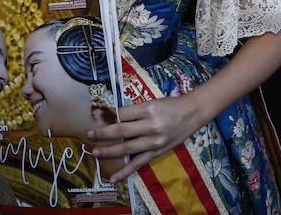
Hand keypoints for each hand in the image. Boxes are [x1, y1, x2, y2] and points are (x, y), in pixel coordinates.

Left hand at [86, 94, 202, 182]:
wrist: (192, 113)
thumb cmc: (170, 105)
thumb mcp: (151, 102)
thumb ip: (133, 111)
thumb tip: (112, 116)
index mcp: (147, 108)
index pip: (121, 113)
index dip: (107, 116)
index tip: (95, 118)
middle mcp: (150, 125)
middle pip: (121, 130)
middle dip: (103, 134)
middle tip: (88, 135)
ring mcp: (153, 141)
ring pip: (126, 148)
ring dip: (108, 151)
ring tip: (94, 152)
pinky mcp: (157, 152)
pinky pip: (138, 163)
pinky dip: (125, 172)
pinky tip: (113, 177)